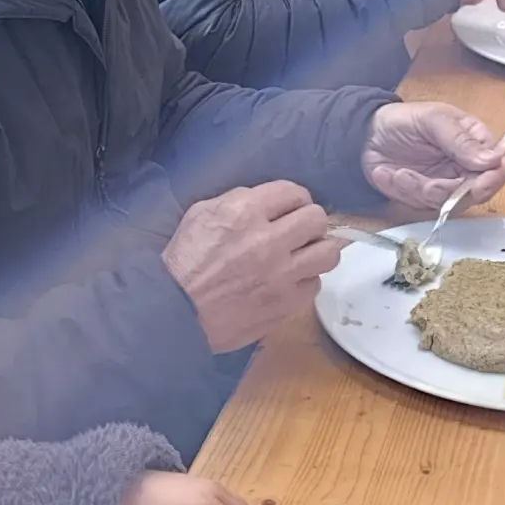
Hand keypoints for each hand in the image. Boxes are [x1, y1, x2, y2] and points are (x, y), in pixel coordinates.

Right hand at [161, 183, 344, 352]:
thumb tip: (267, 203)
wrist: (176, 313)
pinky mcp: (286, 303)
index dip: (294, 199)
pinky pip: (315, 286)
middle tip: (299, 232)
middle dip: (310, 222)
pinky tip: (289, 283)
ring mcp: (282, 274)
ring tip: (303, 256)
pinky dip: (304, 282)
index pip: (294, 192)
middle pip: (317, 219)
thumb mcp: (201, 214)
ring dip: (317, 251)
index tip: (291, 208)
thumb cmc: (184, 261)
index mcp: (245, 211)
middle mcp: (269, 239)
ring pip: (328, 253)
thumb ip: (237, 201)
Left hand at [362, 102, 504, 210]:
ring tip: (401, 174)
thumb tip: (492, 160)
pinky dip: (405, 192)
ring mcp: (446, 184)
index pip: (501, 165)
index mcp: (475, 142)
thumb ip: (461, 140)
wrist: (365, 134)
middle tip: (428, 186)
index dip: (495, 178)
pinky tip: (389, 174)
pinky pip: (423, 205)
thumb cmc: (403, 120)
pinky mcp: (424, 197)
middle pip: (478, 192)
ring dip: (423, 191)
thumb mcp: (432, 120)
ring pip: (450, 203)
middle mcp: (466, 166)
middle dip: (452, 192)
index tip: (478, 184)